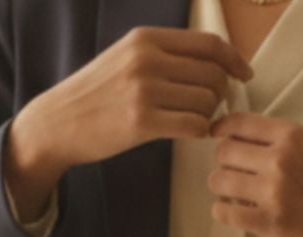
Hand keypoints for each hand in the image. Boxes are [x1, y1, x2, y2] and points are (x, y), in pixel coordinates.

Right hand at [5, 27, 253, 215]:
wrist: (58, 122)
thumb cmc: (98, 93)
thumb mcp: (126, 57)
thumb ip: (166, 53)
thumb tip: (216, 61)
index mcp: (146, 39)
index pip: (209, 44)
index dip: (234, 60)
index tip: (244, 75)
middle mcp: (146, 59)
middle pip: (213, 74)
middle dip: (221, 94)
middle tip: (210, 107)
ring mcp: (143, 90)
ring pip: (207, 101)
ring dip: (209, 114)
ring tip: (194, 119)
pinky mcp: (141, 122)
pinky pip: (194, 125)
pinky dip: (200, 131)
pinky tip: (190, 132)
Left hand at [205, 112, 302, 236]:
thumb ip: (279, 143)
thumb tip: (237, 142)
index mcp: (291, 135)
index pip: (236, 123)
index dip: (221, 132)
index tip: (220, 140)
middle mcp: (279, 158)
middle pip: (222, 152)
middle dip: (225, 164)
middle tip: (237, 175)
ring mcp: (273, 191)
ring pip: (218, 181)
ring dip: (223, 189)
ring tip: (238, 195)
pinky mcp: (271, 222)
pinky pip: (224, 213)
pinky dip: (225, 212)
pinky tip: (238, 213)